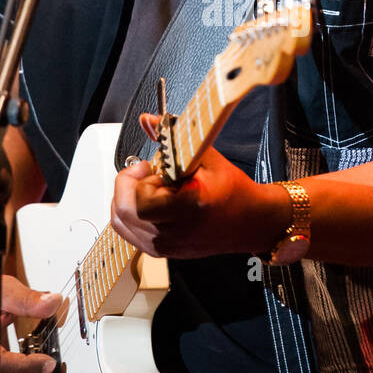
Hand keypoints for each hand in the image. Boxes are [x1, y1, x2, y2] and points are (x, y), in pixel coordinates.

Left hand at [110, 113, 287, 259]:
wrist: (250, 222)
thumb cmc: (233, 191)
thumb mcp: (205, 156)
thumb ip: (172, 137)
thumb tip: (148, 120)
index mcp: (185, 211)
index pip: (136, 203)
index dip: (134, 179)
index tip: (149, 167)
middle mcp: (172, 234)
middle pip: (122, 213)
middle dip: (128, 187)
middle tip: (148, 175)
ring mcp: (165, 246)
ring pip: (121, 223)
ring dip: (128, 200)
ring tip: (151, 189)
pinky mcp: (162, 251)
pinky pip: (129, 233)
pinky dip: (130, 215)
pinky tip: (149, 202)